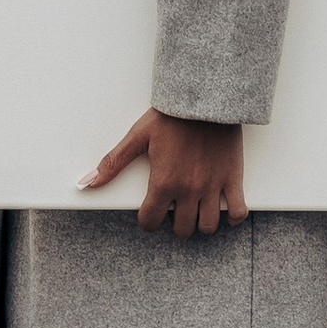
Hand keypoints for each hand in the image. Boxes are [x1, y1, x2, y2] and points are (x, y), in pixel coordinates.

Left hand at [79, 108, 246, 238]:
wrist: (206, 98)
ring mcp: (213, 186)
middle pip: (182, 229)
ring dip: (200, 223)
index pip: (151, 221)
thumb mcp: (138, 136)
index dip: (148, 220)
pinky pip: (238, 211)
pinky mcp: (233, 178)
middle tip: (174, 209)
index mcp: (163, 181)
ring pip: (207, 226)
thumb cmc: (172, 115)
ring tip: (196, 211)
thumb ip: (114, 162)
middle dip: (175, 224)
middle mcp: (188, 189)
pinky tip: (224, 210)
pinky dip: (232, 217)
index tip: (150, 214)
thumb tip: (88, 182)